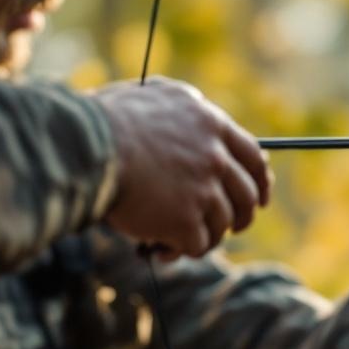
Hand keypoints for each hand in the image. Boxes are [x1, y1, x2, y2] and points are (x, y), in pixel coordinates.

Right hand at [94, 77, 271, 259]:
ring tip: (178, 241)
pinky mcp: (186, 221)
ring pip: (223, 224)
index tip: (261, 196)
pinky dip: (179, 252)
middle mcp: (215, 156)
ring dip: (205, 236)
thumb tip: (191, 115)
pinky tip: (158, 251)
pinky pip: (198, 246)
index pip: (253, 155)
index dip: (260, 180)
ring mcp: (204, 190)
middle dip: (243, 216)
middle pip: (247, 195)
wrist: (87, 148)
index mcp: (210, 124)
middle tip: (234, 228)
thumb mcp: (152, 96)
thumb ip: (179, 110)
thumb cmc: (105, 120)